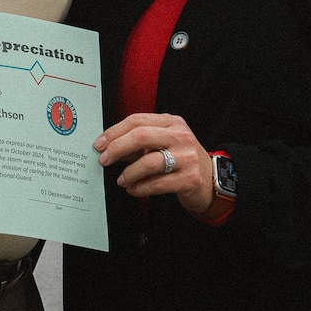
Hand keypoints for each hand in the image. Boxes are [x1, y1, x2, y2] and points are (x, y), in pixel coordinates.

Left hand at [96, 112, 213, 216]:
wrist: (211, 179)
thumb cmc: (181, 159)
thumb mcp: (164, 142)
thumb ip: (140, 142)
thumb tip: (109, 147)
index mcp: (172, 122)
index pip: (137, 120)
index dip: (114, 132)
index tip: (100, 144)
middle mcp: (181, 136)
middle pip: (141, 136)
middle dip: (117, 148)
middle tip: (104, 160)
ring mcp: (187, 157)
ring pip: (148, 162)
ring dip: (129, 173)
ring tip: (122, 180)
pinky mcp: (190, 178)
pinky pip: (158, 183)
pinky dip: (140, 188)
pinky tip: (133, 189)